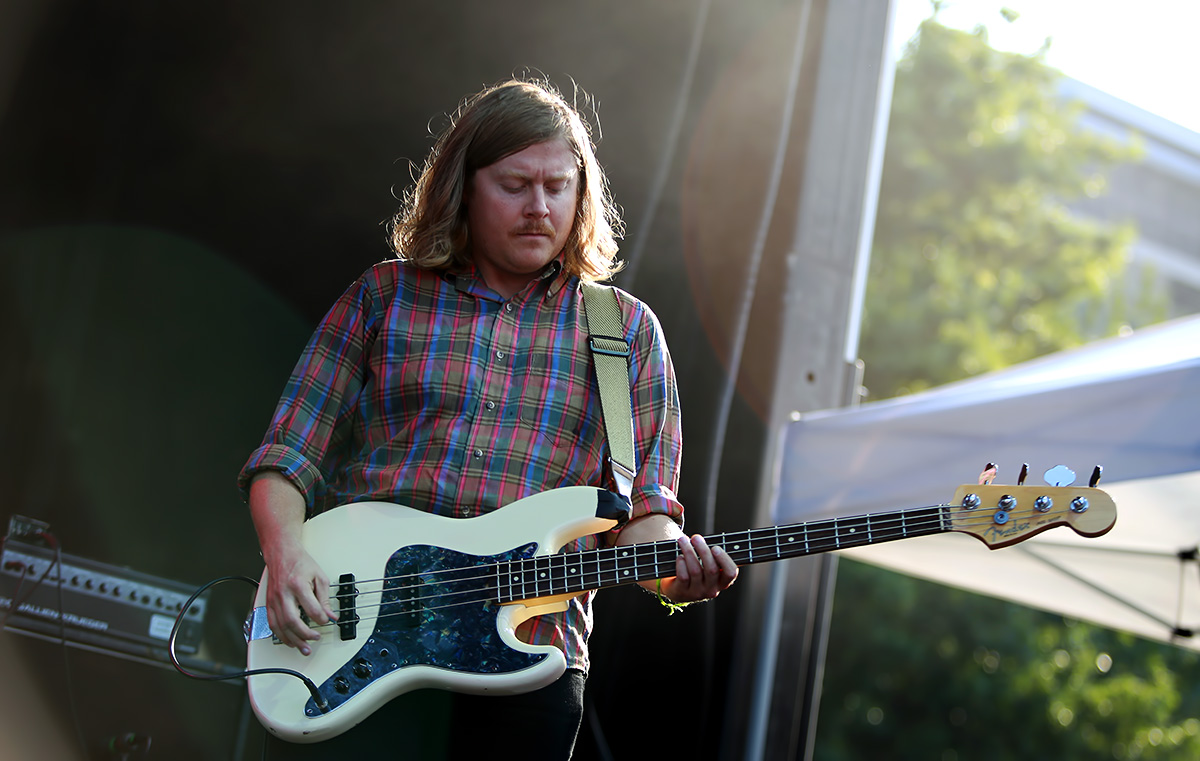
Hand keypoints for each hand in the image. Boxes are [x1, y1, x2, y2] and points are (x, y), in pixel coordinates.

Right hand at [263, 541, 336, 655]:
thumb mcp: (319, 576)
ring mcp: (274, 600)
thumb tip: (330, 615)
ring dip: (293, 640)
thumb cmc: (300, 562)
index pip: (311, 609)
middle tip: (315, 638)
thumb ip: (325, 598)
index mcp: (298, 585)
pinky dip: (281, 635)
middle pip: (292, 621)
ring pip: (280, 626)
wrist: (282, 553)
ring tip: (303, 647)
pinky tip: (290, 641)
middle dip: (305, 635)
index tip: (326, 621)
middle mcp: (283, 594)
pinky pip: (272, 624)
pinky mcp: (269, 603)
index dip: (321, 619)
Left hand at [658, 534, 738, 603]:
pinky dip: (681, 563)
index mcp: (722, 582)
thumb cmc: (696, 570)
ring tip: (683, 540)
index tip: (715, 547)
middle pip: (712, 569)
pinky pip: (683, 576)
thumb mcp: (707, 565)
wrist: (677, 588)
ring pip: (695, 570)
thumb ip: (712, 554)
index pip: (731, 573)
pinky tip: (679, 557)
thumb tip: (705, 538)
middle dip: (703, 550)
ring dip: (689, 552)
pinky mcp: (682, 592)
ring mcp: (697, 592)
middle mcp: (711, 589)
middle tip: (696, 538)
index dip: (724, 559)